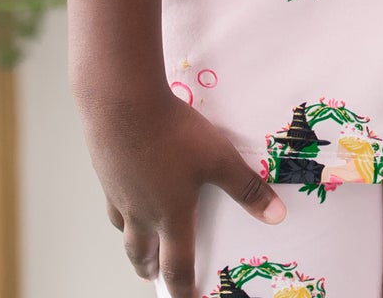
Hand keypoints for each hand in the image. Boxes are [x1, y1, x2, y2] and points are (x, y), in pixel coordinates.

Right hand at [80, 85, 284, 296]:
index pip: (177, 266)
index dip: (184, 289)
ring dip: (132, 241)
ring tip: (137, 241)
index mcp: (170, 215)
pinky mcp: (105, 168)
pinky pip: (112, 196)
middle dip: (150, 269)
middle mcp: (141, 211)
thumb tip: (276, 216)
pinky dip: (120, 204)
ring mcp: (119, 191)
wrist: (123, 103)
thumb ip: (246, 187)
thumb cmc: (173, 133)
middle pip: (142, 254)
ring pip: (123, 228)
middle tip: (153, 277)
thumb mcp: (218, 158)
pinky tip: (126, 186)